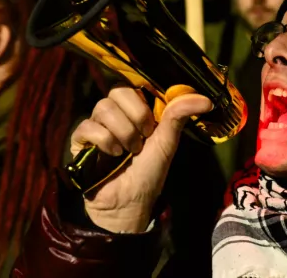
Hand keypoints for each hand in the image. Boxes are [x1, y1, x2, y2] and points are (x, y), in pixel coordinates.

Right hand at [70, 85, 212, 232]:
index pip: (136, 83)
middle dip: (136, 117)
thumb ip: (180, 115)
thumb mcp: (167, 142)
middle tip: (143, 137)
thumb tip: (207, 99)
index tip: (154, 123)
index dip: (145, 101)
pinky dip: (104, 142)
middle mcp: (115, 112)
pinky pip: (88, 126)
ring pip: (104, 107)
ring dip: (123, 133)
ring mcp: (96, 124)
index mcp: (136, 109)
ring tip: (128, 151)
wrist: (129, 203)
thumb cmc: (148, 173)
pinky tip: (111, 155)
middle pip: (118, 90)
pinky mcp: (80, 139)